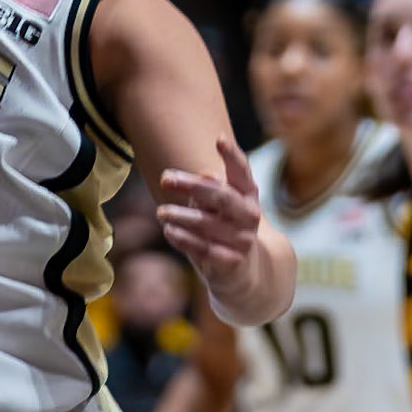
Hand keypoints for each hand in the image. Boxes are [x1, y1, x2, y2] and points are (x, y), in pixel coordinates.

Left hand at [158, 137, 262, 288]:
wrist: (242, 272)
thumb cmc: (224, 224)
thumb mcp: (220, 204)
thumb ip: (210, 187)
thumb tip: (205, 176)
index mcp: (248, 193)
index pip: (242, 170)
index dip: (232, 155)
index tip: (219, 139)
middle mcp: (250, 215)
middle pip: (221, 196)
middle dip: (191, 186)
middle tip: (164, 178)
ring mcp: (243, 240)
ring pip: (207, 224)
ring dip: (180, 216)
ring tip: (161, 213)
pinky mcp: (231, 262)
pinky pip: (203, 248)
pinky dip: (183, 239)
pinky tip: (169, 231)